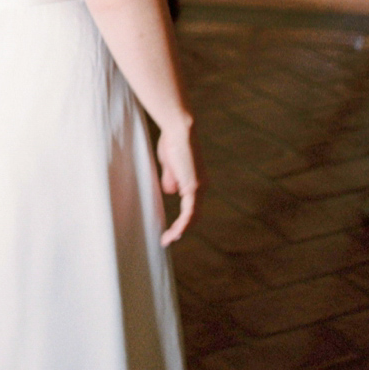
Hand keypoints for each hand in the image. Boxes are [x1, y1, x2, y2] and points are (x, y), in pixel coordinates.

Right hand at [157, 121, 201, 245]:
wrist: (179, 130)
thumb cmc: (172, 141)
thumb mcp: (169, 164)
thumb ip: (171, 178)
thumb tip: (170, 192)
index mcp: (195, 181)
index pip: (191, 206)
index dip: (182, 219)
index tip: (169, 228)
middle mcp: (201, 186)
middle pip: (193, 215)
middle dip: (180, 229)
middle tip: (167, 239)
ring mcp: (199, 187)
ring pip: (192, 216)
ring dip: (179, 230)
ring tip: (167, 240)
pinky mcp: (194, 187)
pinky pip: (189, 212)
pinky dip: (182, 224)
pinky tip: (174, 233)